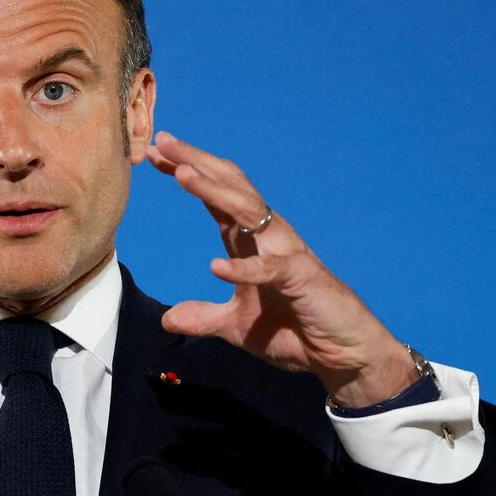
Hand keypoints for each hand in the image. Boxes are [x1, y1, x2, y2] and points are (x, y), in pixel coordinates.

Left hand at [145, 131, 415, 407]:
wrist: (341, 353)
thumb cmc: (294, 330)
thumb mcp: (236, 326)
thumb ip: (204, 318)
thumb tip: (168, 320)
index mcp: (250, 240)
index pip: (215, 196)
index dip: (187, 172)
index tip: (154, 154)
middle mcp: (268, 236)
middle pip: (229, 187)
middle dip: (196, 162)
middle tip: (162, 141)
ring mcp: (286, 252)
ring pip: (248, 211)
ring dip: (213, 191)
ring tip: (182, 174)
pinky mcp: (302, 278)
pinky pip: (270, 268)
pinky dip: (244, 267)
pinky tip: (217, 267)